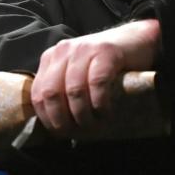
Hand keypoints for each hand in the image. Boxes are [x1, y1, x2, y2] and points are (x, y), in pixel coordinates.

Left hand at [31, 19, 160, 135]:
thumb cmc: (106, 65)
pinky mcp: (106, 51)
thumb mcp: (77, 73)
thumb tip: (56, 126)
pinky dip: (100, 104)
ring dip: (84, 115)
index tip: (61, 133)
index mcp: (51, 58)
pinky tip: (106, 112)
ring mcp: (84, 49)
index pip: (38, 93)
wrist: (136, 41)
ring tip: (95, 126)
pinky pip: (97, 83)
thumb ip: (63, 91)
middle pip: (51, 93)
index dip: (47, 118)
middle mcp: (63, 51)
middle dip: (63, 120)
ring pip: (74, 91)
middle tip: (78, 132)